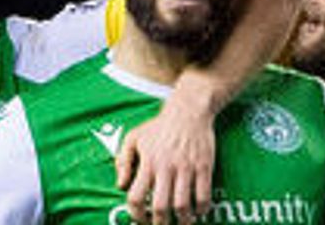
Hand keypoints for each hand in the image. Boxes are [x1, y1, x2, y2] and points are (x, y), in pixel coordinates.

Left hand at [116, 88, 215, 224]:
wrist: (188, 111)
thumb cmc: (159, 126)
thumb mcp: (134, 138)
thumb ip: (123, 161)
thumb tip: (121, 185)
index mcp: (148, 162)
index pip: (135, 197)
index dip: (136, 215)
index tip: (141, 220)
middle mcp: (166, 168)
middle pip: (160, 207)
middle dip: (159, 224)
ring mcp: (186, 168)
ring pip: (182, 205)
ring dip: (182, 220)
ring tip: (182, 222)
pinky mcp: (203, 167)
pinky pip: (203, 196)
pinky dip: (201, 209)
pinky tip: (198, 211)